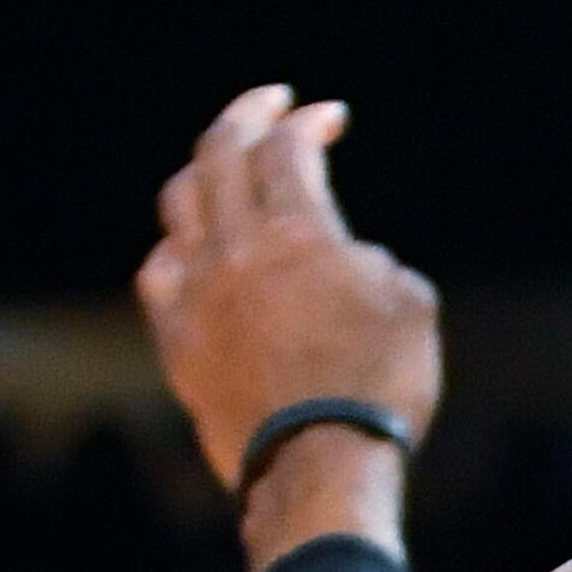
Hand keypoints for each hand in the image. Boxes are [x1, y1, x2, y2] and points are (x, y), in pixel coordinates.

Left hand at [133, 86, 440, 491]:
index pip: (288, 150)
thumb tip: (344, 259)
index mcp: (298, 234)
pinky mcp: (176, 339)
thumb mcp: (412, 306)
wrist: (319, 466)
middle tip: (268, 104)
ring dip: (206, 172)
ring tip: (225, 169)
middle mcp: (236, 249)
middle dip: (246, 116)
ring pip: (181, 203)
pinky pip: (159, 272)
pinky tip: (192, 251)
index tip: (328, 118)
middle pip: (221, 154)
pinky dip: (177, 247)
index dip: (306, 123)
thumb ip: (373, 261)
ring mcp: (196, 293)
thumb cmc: (381, 387)